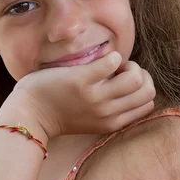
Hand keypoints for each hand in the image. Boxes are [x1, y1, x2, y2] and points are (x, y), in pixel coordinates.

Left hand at [10, 51, 155, 138]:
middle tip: (119, 71)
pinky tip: (101, 58)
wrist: (30, 115)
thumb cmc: (59, 112)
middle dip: (139, 75)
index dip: (140, 87)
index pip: (149, 103)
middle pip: (148, 91)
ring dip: (128, 65)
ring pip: (137, 78)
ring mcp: (96, 98)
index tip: (122, 81)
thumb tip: (131, 84)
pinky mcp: (81, 82)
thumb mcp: (92, 119)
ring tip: (111, 65)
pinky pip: (112, 62)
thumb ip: (112, 108)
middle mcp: (108, 113)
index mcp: (113, 123)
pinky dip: (111, 56)